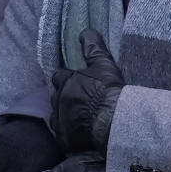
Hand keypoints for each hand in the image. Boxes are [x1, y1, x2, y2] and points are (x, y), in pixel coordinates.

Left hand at [51, 29, 124, 152]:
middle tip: (79, 101)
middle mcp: (58, 101)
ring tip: (79, 118)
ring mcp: (60, 122)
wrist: (114, 121)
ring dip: (65, 116)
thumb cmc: (108, 90)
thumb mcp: (103, 64)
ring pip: (57, 117)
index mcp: (65, 82)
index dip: (67, 79)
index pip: (60, 76)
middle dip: (64, 98)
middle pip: (56, 97)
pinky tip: (80, 135)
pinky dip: (69, 134)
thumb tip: (85, 31)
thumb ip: (93, 48)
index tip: (77, 82)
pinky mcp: (65, 140)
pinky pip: (63, 137)